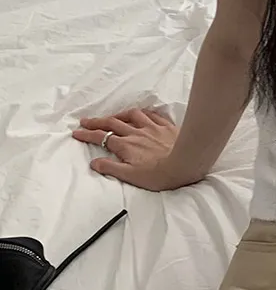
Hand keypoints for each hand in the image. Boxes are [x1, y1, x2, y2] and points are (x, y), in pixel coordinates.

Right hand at [72, 107, 195, 190]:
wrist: (186, 163)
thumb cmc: (159, 175)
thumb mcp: (131, 176)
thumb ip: (111, 168)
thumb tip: (94, 162)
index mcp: (126, 145)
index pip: (102, 137)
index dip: (87, 135)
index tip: (76, 133)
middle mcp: (136, 133)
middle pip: (113, 123)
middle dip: (97, 122)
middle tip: (86, 121)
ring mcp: (152, 127)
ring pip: (132, 115)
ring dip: (119, 114)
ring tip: (113, 116)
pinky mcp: (166, 126)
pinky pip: (152, 114)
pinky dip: (144, 113)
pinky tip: (143, 114)